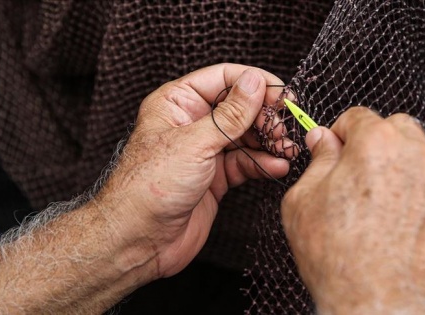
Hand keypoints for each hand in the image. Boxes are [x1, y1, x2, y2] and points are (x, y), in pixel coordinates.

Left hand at [100, 64, 290, 278]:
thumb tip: (254, 82)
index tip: (282, 96)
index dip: (255, 83)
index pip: (224, 78)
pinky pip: (245, 162)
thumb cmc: (150, 187)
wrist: (138, 239)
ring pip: (246, 136)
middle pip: (239, 107)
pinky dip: (263, 163)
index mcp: (178, 102)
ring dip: (269, 141)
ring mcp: (205, 150)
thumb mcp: (194, 143)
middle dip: (265, 116)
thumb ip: (230, 114)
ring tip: (286, 149)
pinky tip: (277, 166)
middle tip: (283, 129)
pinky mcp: (215, 177)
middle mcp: (192, 123)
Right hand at [281, 107, 424, 313]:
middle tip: (358, 175)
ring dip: (402, 169)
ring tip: (381, 206)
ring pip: (423, 158)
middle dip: (376, 143)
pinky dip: (424, 200)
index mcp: (376, 144)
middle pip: (398, 128)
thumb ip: (317, 160)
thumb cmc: (336, 259)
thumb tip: (322, 139)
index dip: (341, 132)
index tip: (335, 148)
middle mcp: (417, 157)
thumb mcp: (302, 201)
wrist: (375, 309)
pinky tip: (404, 226)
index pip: (359, 115)